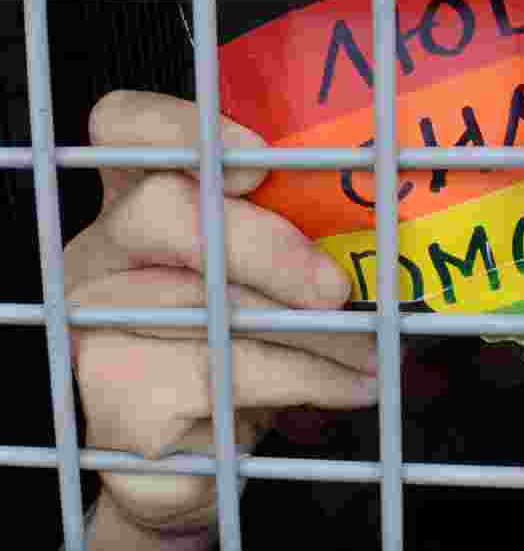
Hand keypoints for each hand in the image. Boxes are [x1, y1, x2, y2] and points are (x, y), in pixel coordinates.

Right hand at [64, 91, 377, 548]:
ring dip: (314, 330)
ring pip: (209, 305)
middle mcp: (102, 251)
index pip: (122, 127)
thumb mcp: (271, 271)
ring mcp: (94, 325)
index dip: (177, 127)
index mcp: (137, 199)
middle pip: (163, 211)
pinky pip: (226, 375)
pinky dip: (309, 379)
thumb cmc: (244, 341)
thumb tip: (380, 215)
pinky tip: (353, 385)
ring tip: (374, 347)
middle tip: (336, 287)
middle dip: (266, 246)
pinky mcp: (118, 399)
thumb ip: (297, 228)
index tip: (256, 158)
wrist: (203, 445)